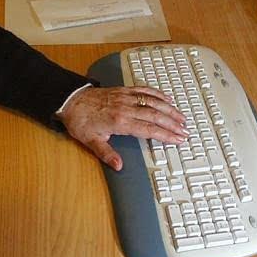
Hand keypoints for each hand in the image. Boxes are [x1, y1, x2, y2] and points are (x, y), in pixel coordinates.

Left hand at [59, 86, 187, 170]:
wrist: (71, 100)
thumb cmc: (80, 121)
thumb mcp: (91, 141)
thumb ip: (106, 153)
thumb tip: (118, 166)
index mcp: (120, 122)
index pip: (149, 130)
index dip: (165, 135)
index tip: (177, 139)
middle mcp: (126, 108)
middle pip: (156, 116)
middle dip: (173, 124)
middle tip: (185, 131)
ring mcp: (126, 97)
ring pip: (153, 102)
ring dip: (169, 109)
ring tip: (182, 117)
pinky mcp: (124, 90)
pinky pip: (145, 90)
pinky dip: (158, 94)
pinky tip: (167, 99)